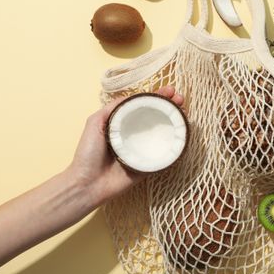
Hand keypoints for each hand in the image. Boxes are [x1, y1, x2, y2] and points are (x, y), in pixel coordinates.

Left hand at [66, 86, 184, 207]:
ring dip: (177, 120)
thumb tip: (133, 96)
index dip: (157, 97)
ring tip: (185, 111)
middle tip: (180, 99)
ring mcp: (144, 150)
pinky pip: (166, 154)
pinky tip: (184, 133)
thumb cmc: (88, 153)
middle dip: (170, 106)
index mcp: (123, 124)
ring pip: (164, 133)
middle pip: (157, 117)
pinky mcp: (150, 166)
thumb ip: (112, 108)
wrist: (88, 183)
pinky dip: (176, 144)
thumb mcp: (95, 123)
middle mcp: (135, 135)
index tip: (169, 90)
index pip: (143, 106)